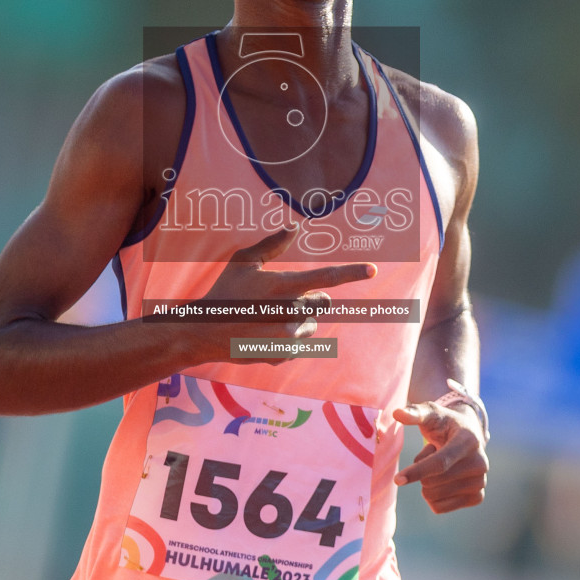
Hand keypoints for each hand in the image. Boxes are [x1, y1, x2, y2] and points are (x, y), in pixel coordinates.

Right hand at [200, 227, 376, 361]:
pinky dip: (289, 337)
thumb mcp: (243, 262)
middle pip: (322, 302)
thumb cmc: (225, 292)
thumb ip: (272, 244)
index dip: (352, 272)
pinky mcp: (285, 353)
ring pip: (312, 324)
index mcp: (284, 286)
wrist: (206, 333)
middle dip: (311, 299)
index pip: (327, 278)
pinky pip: (300, 342)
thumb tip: (295, 226)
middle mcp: (291, 311)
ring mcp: (289, 336)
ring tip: (270, 317)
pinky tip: (266, 333)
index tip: (373, 269)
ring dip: (300, 319)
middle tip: (283, 298)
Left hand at [392, 400, 488, 512]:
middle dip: (420, 471)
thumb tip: (397, 413)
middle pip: (432, 482)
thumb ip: (414, 413)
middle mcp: (480, 463)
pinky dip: (432, 497)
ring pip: (433, 496)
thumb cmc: (444, 424)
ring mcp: (480, 482)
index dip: (417, 471)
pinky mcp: (477, 497)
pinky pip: (439, 508)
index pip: (440, 462)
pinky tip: (442, 480)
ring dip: (426, 482)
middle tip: (432, 454)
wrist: (468, 436)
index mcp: (469, 441)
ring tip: (439, 465)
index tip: (397, 479)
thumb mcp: (431, 414)